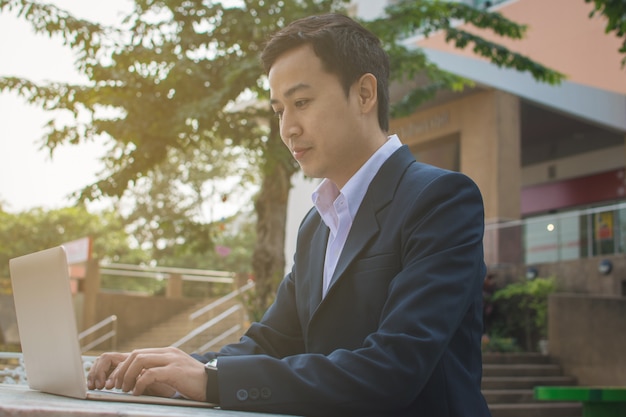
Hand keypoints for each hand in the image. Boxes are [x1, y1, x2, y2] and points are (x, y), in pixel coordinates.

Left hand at [87, 347, 207, 401]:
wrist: (215, 384)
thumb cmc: (194, 383)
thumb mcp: (174, 373)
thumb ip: (160, 371)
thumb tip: (139, 378)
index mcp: (167, 352)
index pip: (138, 353)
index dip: (124, 367)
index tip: (116, 381)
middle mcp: (168, 353)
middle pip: (136, 354)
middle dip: (122, 371)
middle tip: (116, 386)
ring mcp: (172, 360)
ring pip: (140, 360)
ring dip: (127, 376)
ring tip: (125, 389)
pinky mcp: (175, 371)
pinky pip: (150, 374)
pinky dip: (140, 383)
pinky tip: (137, 392)